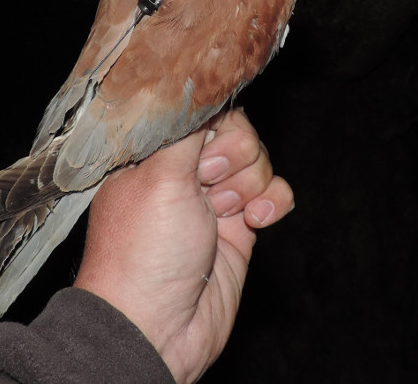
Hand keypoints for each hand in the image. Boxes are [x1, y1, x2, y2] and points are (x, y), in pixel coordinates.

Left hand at [73, 108, 293, 382]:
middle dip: (232, 153)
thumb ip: (186, 126)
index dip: (211, 120)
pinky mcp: (240, 224)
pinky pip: (274, 193)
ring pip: (257, 159)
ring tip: (225, 211)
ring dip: (250, 181)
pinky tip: (256, 220)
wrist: (157, 326)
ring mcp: (213, 197)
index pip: (196, 107)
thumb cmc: (143, 251)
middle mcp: (182, 169)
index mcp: (152, 151)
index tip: (205, 142)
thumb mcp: (158, 174)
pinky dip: (273, 201)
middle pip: (235, 128)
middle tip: (207, 183)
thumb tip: (202, 90)